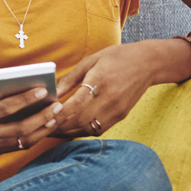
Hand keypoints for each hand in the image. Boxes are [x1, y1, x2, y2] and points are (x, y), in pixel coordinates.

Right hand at [0, 83, 62, 154]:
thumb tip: (13, 87)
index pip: (7, 108)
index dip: (26, 99)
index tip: (42, 89)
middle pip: (22, 128)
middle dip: (43, 116)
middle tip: (57, 104)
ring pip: (24, 140)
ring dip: (43, 128)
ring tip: (55, 116)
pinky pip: (18, 145)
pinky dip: (33, 136)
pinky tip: (43, 126)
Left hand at [49, 39, 185, 138]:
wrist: (148, 63)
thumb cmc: (116, 58)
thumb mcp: (90, 60)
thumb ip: (70, 78)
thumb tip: (52, 92)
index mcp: (100, 81)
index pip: (77, 103)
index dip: (60, 113)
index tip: (44, 117)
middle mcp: (109, 99)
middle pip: (80, 120)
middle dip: (59, 126)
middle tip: (42, 127)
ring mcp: (116, 110)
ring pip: (88, 128)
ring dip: (69, 131)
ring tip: (52, 130)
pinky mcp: (121, 116)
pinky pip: (98, 129)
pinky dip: (82, 131)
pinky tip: (69, 128)